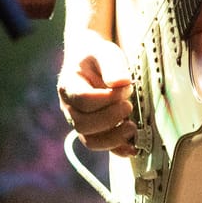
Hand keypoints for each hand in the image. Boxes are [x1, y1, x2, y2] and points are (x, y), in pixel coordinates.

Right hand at [57, 27, 137, 156]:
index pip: (82, 100)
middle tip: (128, 105)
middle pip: (83, 125)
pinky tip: (133, 146)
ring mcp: (80, 122)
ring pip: (90, 141)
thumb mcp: (105, 52)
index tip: (125, 88)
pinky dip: (117, 150)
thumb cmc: (97, 56)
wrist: (92, 61)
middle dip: (110, 119)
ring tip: (132, 127)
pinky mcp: (93, 132)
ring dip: (113, 138)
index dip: (105, 99)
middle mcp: (70, 108)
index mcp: (68, 86)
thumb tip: (121, 84)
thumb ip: (112, 65)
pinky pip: (102, 147)